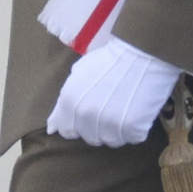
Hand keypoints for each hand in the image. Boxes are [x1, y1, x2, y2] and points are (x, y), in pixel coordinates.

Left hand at [46, 34, 180, 147]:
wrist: (141, 50)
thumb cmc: (110, 60)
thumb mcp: (79, 74)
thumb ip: (62, 104)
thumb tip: (51, 129)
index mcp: (70, 102)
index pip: (68, 130)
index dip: (80, 123)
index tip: (93, 110)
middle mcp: (86, 115)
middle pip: (91, 138)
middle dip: (100, 127)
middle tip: (113, 106)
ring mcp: (109, 122)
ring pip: (112, 141)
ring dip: (119, 129)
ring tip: (127, 107)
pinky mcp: (132, 126)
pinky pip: (133, 137)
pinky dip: (137, 127)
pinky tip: (139, 109)